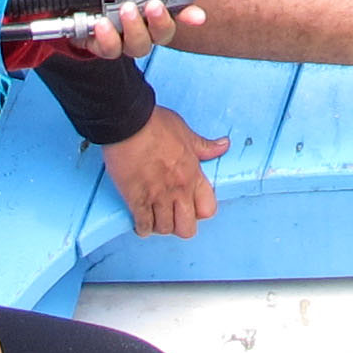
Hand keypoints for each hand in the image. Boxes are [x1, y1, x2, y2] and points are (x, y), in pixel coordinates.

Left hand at [57, 0, 210, 62]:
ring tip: (127, 10)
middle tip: (155, 6)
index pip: (174, 6)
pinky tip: (102, 23)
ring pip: (140, 44)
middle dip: (163, 21)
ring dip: (137, 29)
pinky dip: (109, 38)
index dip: (189, 12)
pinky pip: (111, 49)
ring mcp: (120, 34)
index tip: (197, 14)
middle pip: (163, 32)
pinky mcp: (100, 44)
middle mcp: (138, 19)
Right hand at [103, 106, 229, 236]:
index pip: (208, 209)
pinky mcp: (136, 199)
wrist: (128, 123)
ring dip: (160, 225)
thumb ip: (205, 146)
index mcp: (192, 174)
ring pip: (165, 229)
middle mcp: (178, 190)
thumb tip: (223, 145)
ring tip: (154, 216)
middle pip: (187, 228)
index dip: (200, 211)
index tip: (191, 206)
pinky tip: (140, 220)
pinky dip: (142, 227)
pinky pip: (143, 225)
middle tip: (172, 215)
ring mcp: (157, 197)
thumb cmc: (155, 124)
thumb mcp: (186, 133)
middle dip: (180, 225)